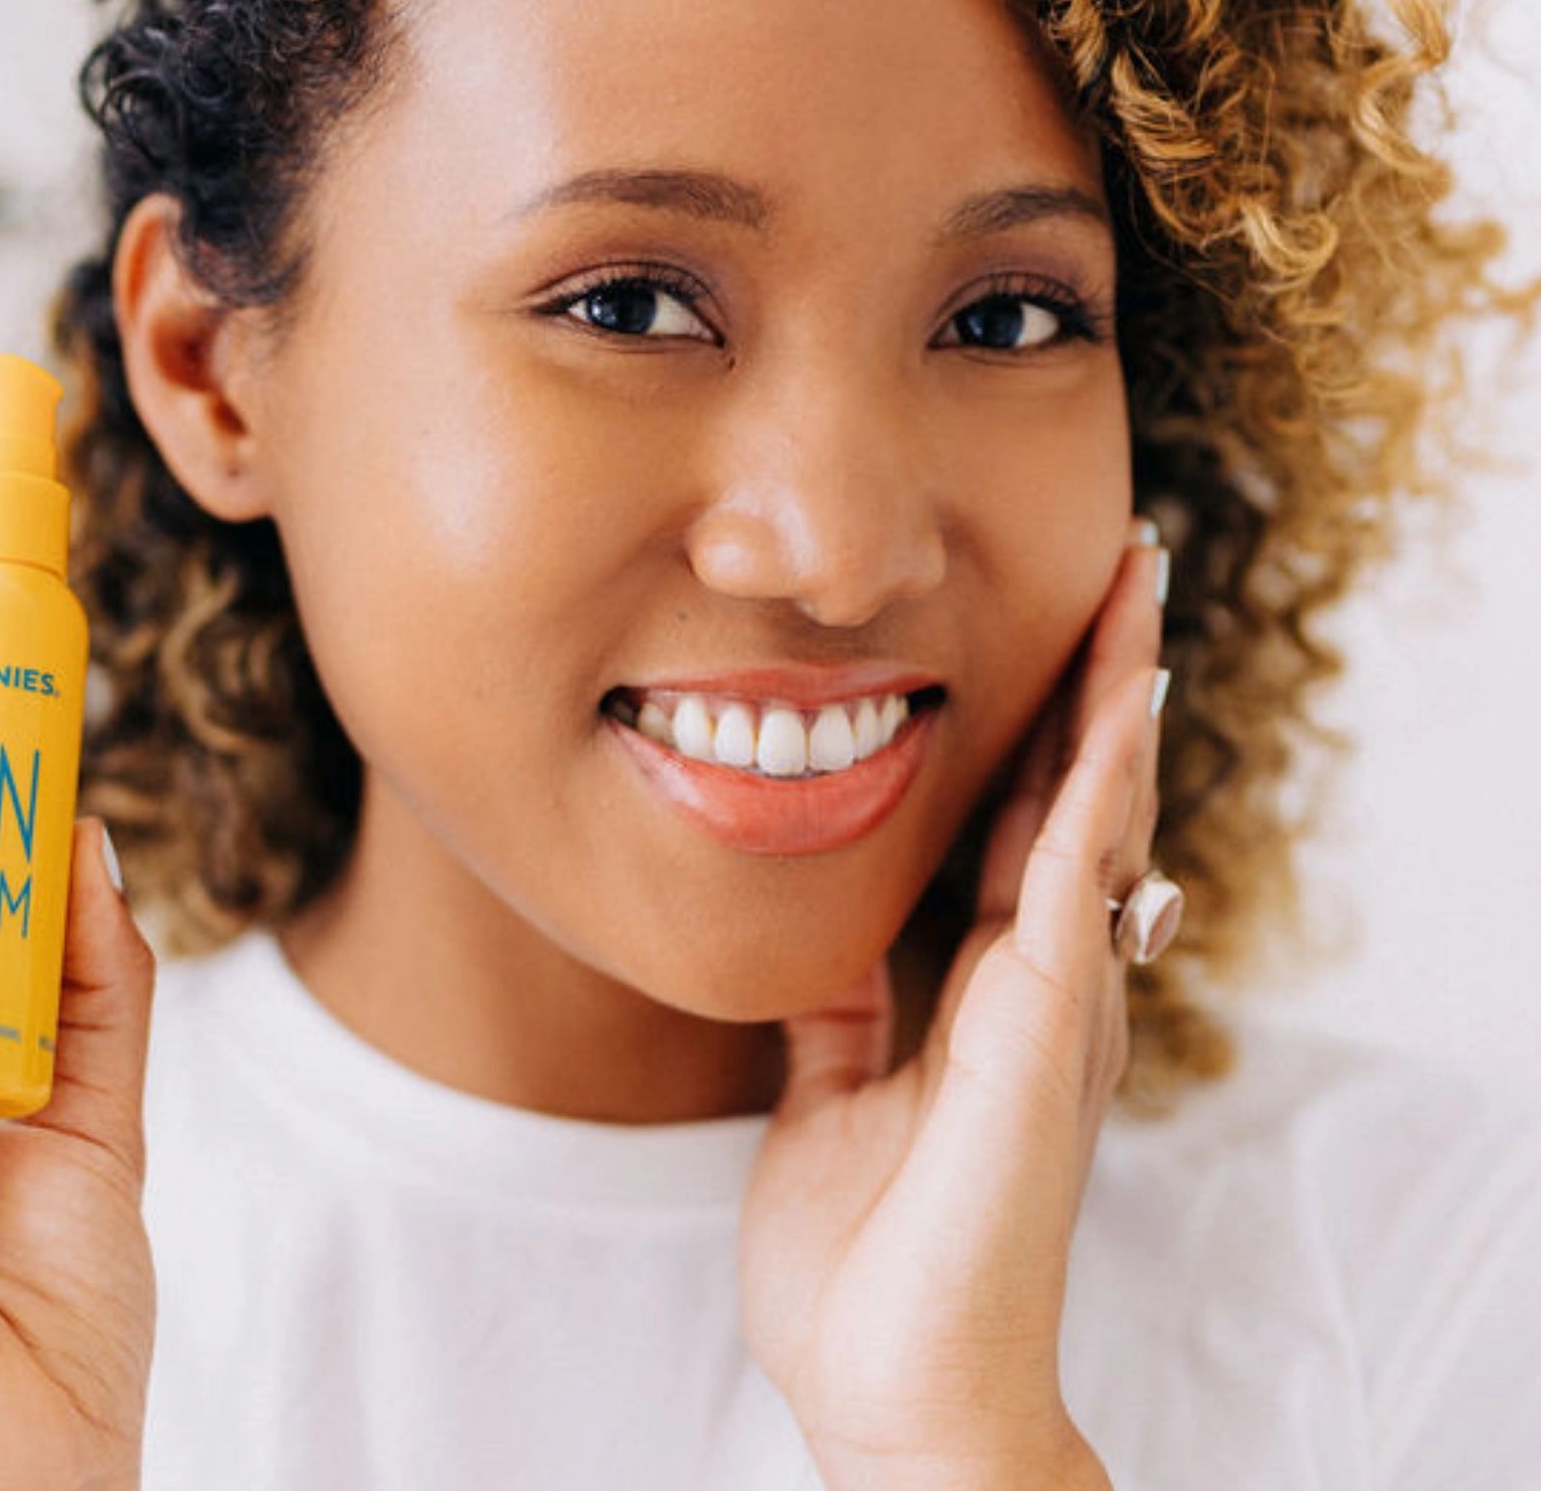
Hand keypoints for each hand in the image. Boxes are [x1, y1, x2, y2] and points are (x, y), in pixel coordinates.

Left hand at [739, 524, 1168, 1490]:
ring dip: (1116, 700)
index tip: (1047, 624)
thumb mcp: (830, 1095)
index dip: (1037, 721)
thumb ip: (842, 1008)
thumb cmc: (866, 1260)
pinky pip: (1071, 888)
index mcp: (982, 987)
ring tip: (1136, 591)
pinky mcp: (1041, 1034)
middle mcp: (1033, 981)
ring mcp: (1050, 1005)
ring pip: (1094, 818)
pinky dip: (1093, 794)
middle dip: (1100, 680)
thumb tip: (819, 934)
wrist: (892, 1389)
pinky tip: (1111, 714)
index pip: (1020, 821)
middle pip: (1076, 796)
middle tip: (1125, 567)